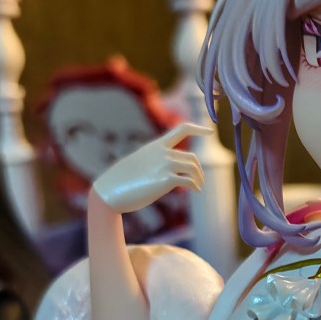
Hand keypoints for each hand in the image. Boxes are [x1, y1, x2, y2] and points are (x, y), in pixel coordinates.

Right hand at [91, 123, 211, 214]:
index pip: (182, 129)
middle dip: (198, 169)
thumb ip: (154, 162)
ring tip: (198, 186)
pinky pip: (188, 181)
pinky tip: (195, 190)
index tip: (210, 131)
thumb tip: (163, 170)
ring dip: (199, 178)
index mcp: (156, 145)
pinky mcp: (166, 180)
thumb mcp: (139, 163)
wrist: (110, 190)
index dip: (198, 128)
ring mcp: (165, 165)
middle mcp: (162, 153)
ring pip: (193, 168)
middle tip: (199, 180)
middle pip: (191, 157)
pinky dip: (195, 186)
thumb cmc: (122, 180)